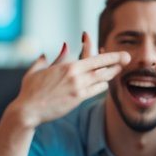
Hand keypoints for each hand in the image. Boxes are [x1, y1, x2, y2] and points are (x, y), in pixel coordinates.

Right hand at [6, 37, 128, 129]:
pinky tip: (106, 82)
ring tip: (120, 68)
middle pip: (101, 65)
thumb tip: (65, 45)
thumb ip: (54, 58)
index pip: (90, 55)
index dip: (102, 51)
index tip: (107, 47)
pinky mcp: (78, 99)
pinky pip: (97, 89)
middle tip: (127, 57)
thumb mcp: (39, 69)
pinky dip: (103, 84)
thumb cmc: (31, 90)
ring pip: (102, 77)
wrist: (28, 110)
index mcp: (66, 65)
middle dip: (116, 60)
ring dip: (112, 72)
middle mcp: (75, 75)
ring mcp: (78, 87)